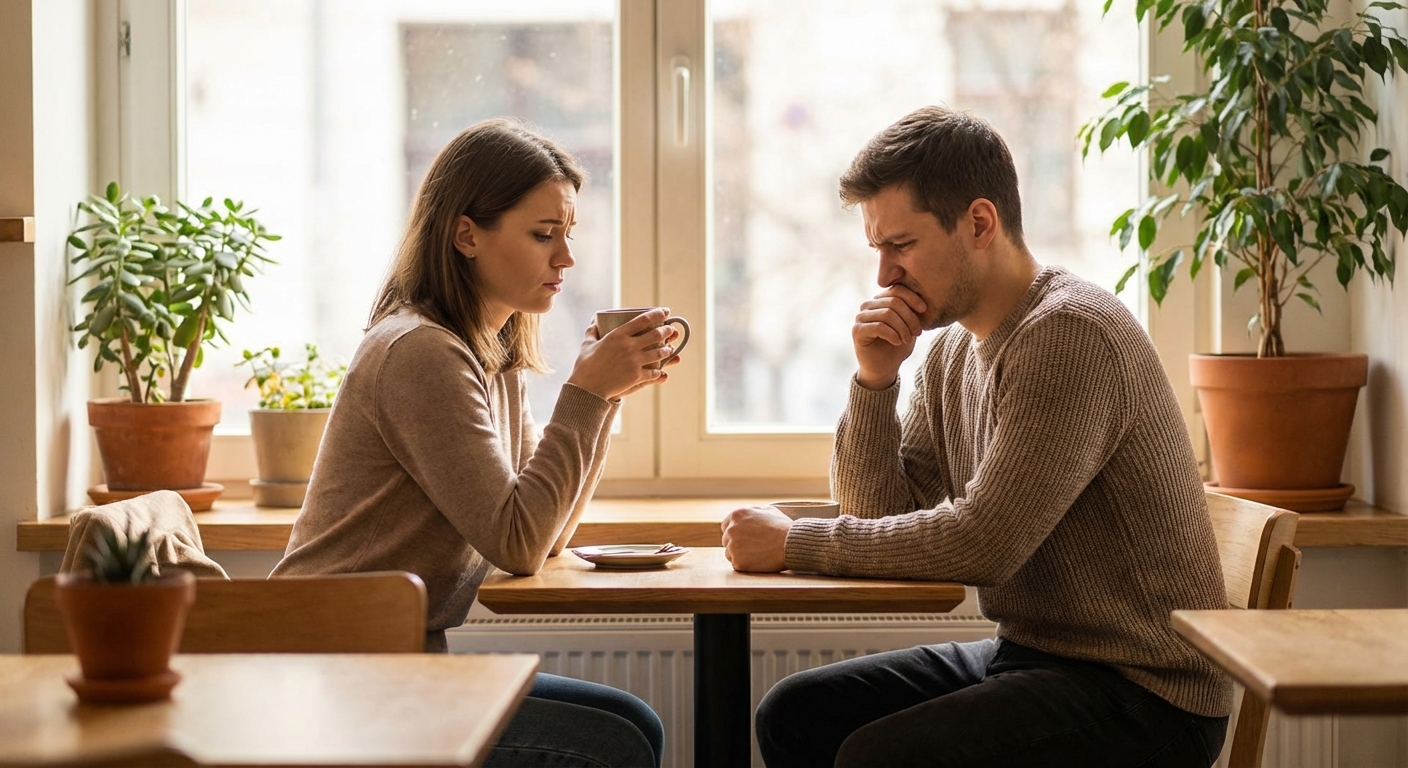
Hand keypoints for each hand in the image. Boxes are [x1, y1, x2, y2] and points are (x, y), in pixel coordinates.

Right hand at [566, 308, 681, 400]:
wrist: (587, 388)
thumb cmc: (585, 365)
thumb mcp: (587, 344)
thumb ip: (592, 331)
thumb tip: (594, 320)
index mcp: (618, 335)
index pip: (643, 320)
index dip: (657, 314)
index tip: (665, 311)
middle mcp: (629, 346)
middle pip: (655, 335)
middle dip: (667, 331)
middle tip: (671, 330)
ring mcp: (634, 362)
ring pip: (659, 353)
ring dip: (667, 350)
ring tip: (670, 348)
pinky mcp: (636, 376)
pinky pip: (654, 372)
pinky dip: (659, 371)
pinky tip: (661, 371)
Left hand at [721, 505, 791, 572]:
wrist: (790, 544)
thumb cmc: (782, 527)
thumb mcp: (768, 510)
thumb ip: (754, 511)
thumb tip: (750, 513)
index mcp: (737, 515)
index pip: (726, 526)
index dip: (735, 533)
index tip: (743, 538)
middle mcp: (731, 530)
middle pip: (726, 540)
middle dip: (737, 544)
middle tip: (752, 548)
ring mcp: (733, 546)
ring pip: (729, 553)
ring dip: (739, 555)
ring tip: (757, 554)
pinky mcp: (738, 562)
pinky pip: (736, 565)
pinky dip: (745, 565)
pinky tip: (757, 561)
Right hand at [852, 284, 925, 389]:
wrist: (883, 369)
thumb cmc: (897, 347)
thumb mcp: (909, 326)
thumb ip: (911, 311)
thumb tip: (924, 299)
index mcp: (881, 300)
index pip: (897, 290)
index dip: (912, 298)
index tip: (924, 310)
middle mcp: (868, 305)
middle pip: (894, 302)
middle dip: (909, 318)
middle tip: (917, 332)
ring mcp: (861, 317)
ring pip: (887, 314)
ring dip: (902, 328)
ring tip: (907, 340)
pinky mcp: (857, 330)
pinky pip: (878, 327)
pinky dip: (892, 334)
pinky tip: (897, 342)